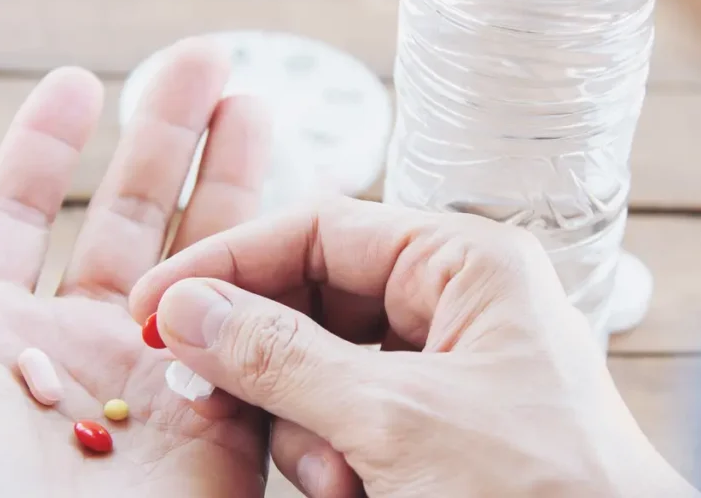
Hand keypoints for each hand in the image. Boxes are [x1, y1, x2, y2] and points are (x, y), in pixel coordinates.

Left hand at [0, 39, 273, 496]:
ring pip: (201, 261)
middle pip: (126, 220)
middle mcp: (75, 354)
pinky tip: (288, 211)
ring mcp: (154, 385)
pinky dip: (274, 271)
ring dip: (230, 182)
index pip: (17, 216)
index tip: (81, 81)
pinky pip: (255, 332)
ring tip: (254, 106)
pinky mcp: (222, 424)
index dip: (46, 145)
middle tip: (203, 67)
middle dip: (163, 139)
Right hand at [129, 198, 700, 497]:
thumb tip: (186, 308)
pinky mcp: (433, 418)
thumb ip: (280, 358)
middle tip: (207, 394)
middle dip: (267, 359)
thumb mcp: (394, 422)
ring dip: (304, 425)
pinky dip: (332, 453)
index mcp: (465, 261)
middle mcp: (454, 298)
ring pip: (322, 363)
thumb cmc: (542, 494)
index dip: (231, 263)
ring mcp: (444, 360)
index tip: (157, 303)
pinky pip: (348, 413)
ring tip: (336, 481)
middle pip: (314, 297)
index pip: (321, 229)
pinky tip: (351, 491)